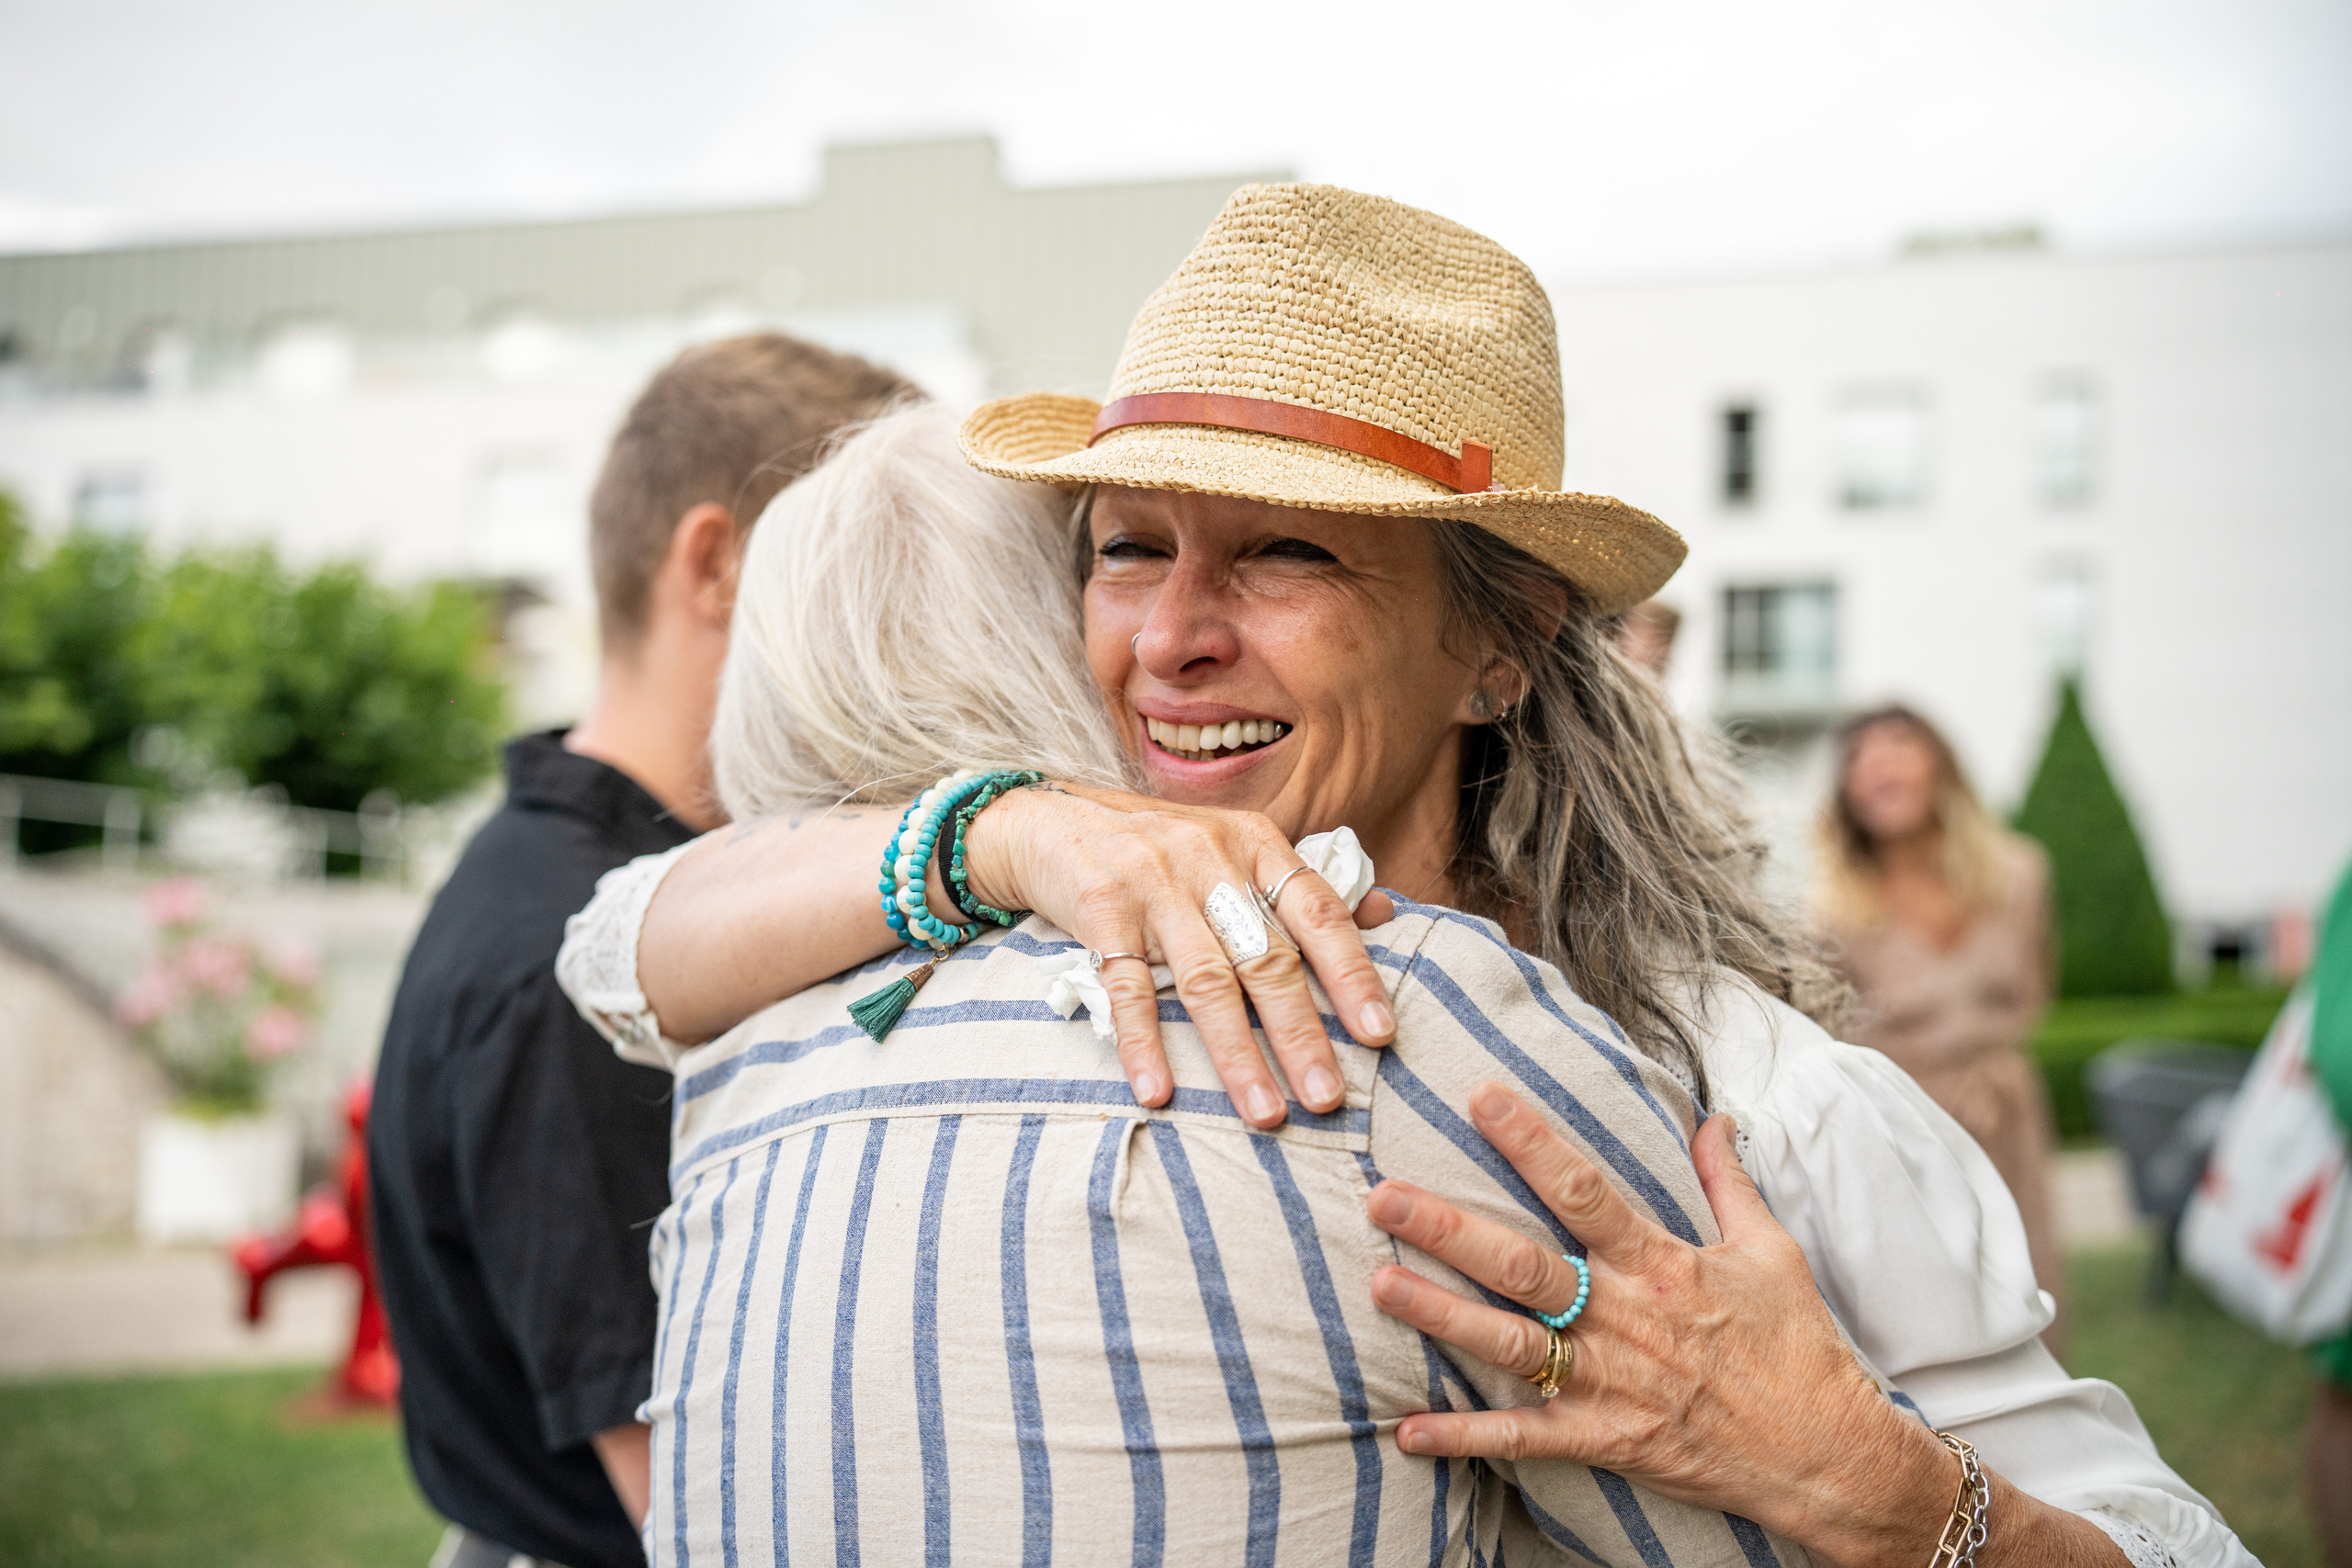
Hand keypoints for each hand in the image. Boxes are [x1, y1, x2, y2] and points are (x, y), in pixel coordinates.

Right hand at [963, 779, 1396, 1126]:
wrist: (1054, 821)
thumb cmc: (1161, 848)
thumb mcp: (1236, 849)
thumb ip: (1302, 886)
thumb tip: (1387, 914)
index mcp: (1257, 844)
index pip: (1320, 913)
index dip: (1353, 975)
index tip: (1379, 1034)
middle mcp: (1211, 859)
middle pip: (1267, 958)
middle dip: (1301, 1034)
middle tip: (1326, 1097)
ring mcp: (1154, 883)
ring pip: (1206, 981)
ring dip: (1238, 1054)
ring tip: (1264, 1113)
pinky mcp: (1101, 909)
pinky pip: (1127, 987)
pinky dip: (1143, 1044)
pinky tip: (1158, 1092)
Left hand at [1366, 1088, 1958, 1566]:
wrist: (1832, 1455)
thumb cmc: (1801, 1347)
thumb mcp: (1771, 1251)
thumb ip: (1729, 1182)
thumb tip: (1714, 1119)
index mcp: (1662, 1263)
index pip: (1584, 1189)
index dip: (1530, 1141)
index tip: (1479, 1096)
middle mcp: (1627, 1318)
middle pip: (1524, 1264)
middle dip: (1450, 1228)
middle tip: (1384, 1195)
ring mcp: (1612, 1382)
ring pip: (1510, 1344)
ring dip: (1442, 1316)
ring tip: (1379, 1284)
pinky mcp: (1608, 1440)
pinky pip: (1524, 1438)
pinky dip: (1464, 1436)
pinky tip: (1407, 1429)